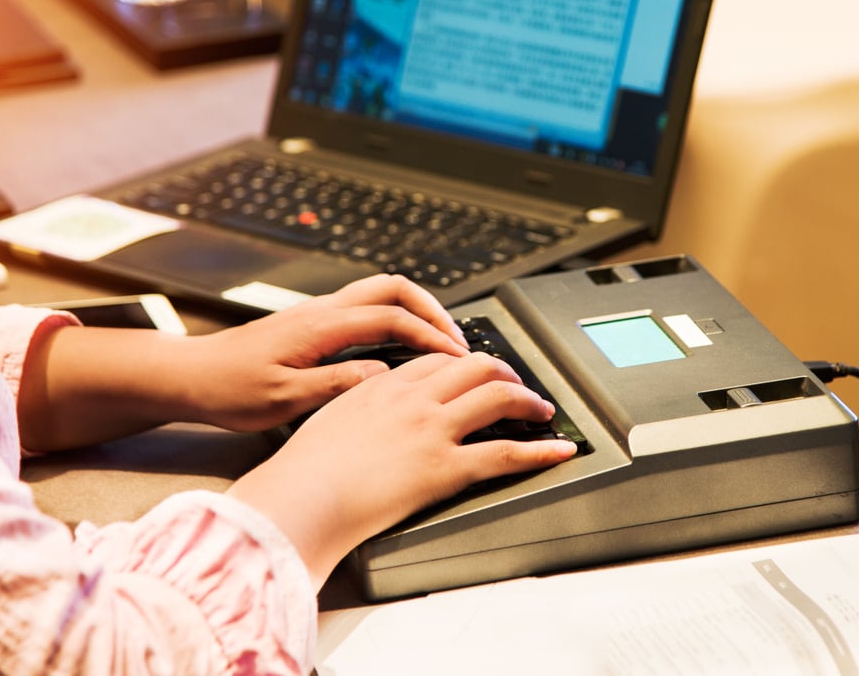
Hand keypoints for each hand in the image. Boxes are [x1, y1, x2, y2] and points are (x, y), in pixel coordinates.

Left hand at [182, 274, 469, 429]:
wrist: (191, 376)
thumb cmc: (228, 389)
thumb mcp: (283, 399)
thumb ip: (336, 385)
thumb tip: (384, 377)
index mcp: (319, 327)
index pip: (391, 318)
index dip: (429, 336)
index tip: (454, 357)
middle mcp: (322, 310)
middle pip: (393, 287)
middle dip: (432, 309)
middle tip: (457, 341)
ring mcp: (318, 312)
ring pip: (380, 292)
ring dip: (415, 310)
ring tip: (437, 342)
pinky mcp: (313, 322)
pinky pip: (365, 307)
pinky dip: (394, 318)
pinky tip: (401, 347)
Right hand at [226, 352, 577, 589]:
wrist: (300, 499)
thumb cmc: (302, 472)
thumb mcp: (324, 420)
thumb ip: (352, 406)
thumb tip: (363, 412)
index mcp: (382, 386)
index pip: (436, 360)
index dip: (462, 362)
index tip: (473, 371)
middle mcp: (413, 399)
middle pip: (474, 365)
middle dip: (504, 370)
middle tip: (517, 384)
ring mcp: (432, 430)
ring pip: (497, 395)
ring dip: (528, 399)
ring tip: (541, 408)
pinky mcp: (445, 467)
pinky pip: (505, 453)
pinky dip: (540, 451)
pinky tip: (558, 451)